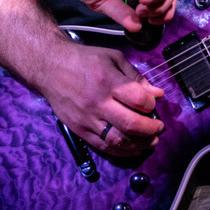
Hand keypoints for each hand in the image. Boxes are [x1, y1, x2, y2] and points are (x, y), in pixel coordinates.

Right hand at [39, 39, 164, 155]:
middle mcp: (97, 102)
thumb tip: (156, 94)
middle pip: (130, 124)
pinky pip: (104, 147)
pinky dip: (122, 151)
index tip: (153, 102)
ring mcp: (87, 118)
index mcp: (107, 80)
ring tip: (151, 141)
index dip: (152, 104)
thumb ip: (135, 76)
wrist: (50, 67)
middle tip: (159, 127)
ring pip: (118, 140)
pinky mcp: (79, 130)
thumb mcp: (113, 57)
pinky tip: (133, 147)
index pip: (138, 100)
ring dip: (140, 144)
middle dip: (151, 129)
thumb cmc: (83, 59)